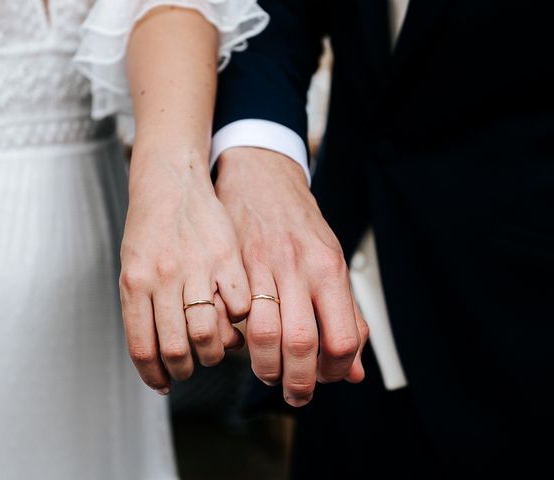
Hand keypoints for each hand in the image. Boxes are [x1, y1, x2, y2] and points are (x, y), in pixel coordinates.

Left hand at [120, 152, 249, 393]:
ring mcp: (196, 268)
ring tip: (212, 348)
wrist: (172, 184)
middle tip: (190, 366)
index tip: (164, 383)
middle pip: (177, 349)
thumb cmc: (149, 231)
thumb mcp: (132, 268)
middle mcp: (164, 278)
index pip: (143, 347)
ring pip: (208, 334)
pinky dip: (235, 322)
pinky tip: (229, 318)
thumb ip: (142, 310)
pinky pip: (237, 307)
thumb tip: (160, 357)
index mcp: (135, 283)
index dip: (154, 375)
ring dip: (213, 353)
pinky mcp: (226, 258)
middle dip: (185, 369)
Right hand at [215, 147, 368, 406]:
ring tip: (269, 372)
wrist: (262, 176)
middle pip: (302, 342)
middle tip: (296, 393)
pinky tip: (246, 343)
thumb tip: (354, 370)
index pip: (342, 337)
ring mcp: (264, 265)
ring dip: (266, 366)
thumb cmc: (298, 222)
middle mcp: (299, 267)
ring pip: (264, 334)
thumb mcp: (333, 262)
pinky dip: (240, 339)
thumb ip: (346, 316)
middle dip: (298, 381)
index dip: (335, 369)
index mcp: (329, 269)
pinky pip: (236, 314)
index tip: (327, 377)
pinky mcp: (234, 265)